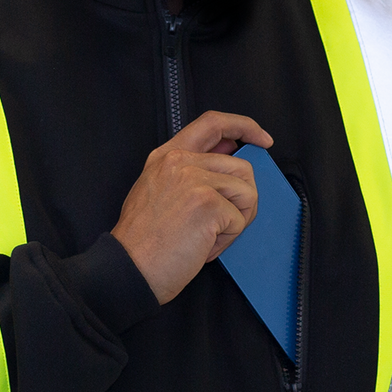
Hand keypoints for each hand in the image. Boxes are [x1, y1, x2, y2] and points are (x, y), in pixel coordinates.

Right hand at [111, 111, 273, 303]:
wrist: (129, 268)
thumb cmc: (144, 241)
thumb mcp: (159, 191)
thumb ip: (191, 170)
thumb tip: (228, 155)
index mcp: (168, 156)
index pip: (213, 123)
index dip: (244, 127)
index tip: (262, 140)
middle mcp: (181, 161)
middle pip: (242, 167)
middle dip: (242, 200)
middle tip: (221, 225)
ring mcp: (195, 180)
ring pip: (247, 194)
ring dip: (234, 222)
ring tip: (206, 237)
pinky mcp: (208, 204)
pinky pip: (240, 220)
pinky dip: (226, 240)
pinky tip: (202, 246)